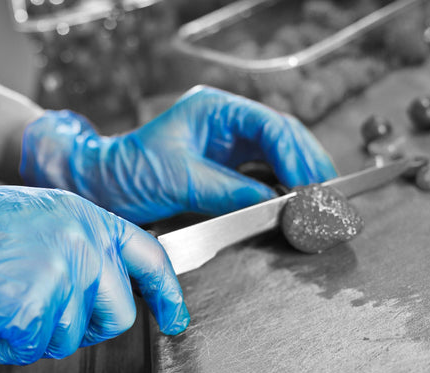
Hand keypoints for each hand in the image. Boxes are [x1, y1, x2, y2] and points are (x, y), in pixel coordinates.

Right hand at [0, 187, 188, 364]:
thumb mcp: (34, 218)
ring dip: (34, 334)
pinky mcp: (34, 305)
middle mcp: (80, 240)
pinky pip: (32, 348)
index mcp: (82, 215)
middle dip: (84, 328)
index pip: (147, 253)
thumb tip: (102, 283)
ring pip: (71, 337)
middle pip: (118, 313)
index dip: (166, 291)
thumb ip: (75, 244)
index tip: (175, 316)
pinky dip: (5, 344)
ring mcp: (61, 271)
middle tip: (43, 316)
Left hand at [20, 85, 337, 224]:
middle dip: (306, 166)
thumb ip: (229, 191)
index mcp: (214, 110)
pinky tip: (293, 206)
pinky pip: (264, 176)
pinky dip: (281, 191)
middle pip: (282, 139)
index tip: (309, 184)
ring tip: (317, 204)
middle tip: (326, 196)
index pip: (269, 125)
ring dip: (299, 179)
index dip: (295, 154)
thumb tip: (275, 204)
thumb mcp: (180, 180)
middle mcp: (226, 123)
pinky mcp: (226, 169)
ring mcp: (228, 145)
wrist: (103, 189)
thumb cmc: (128, 173)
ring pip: (278, 157)